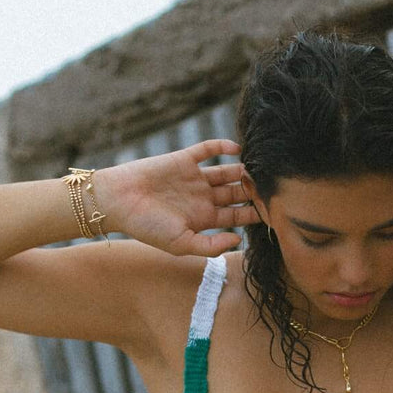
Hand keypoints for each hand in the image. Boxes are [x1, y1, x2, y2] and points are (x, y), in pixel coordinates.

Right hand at [93, 139, 259, 255]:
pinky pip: (207, 149)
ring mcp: (194, 178)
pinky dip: (222, 146)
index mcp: (204, 220)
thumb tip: (238, 239)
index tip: (273, 212)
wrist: (119, 202)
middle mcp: (202, 198)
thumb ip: (210, 245)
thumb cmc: (147, 227)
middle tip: (272, 187)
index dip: (254, 214)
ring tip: (258, 168)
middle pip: (236, 193)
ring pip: (226, 172)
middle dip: (253, 191)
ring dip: (242, 170)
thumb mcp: (181, 244)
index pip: (237, 217)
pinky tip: (237, 148)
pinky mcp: (183, 159)